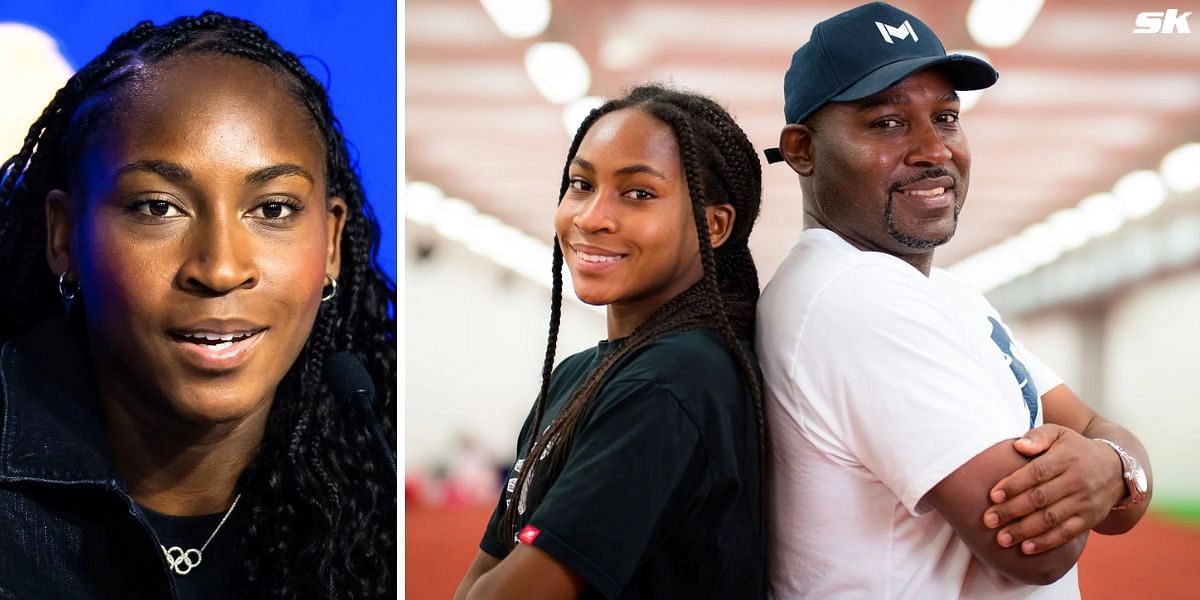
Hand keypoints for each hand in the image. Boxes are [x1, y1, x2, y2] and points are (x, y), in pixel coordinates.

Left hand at [981, 424, 1124, 554]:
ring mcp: (1084, 502)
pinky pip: (1067, 534)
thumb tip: (1018, 446)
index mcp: (1066, 458)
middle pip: (1041, 498)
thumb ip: (1038, 436)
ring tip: (1002, 538)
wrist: (1116, 469)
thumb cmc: (1075, 450)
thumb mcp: (1059, 434)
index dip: (1014, 485)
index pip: (1037, 472)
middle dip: (1012, 511)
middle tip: (989, 520)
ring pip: (1051, 519)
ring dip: (1025, 531)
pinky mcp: (1090, 519)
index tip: (993, 496)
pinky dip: (1046, 543)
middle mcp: (1077, 481)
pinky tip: (1026, 548)